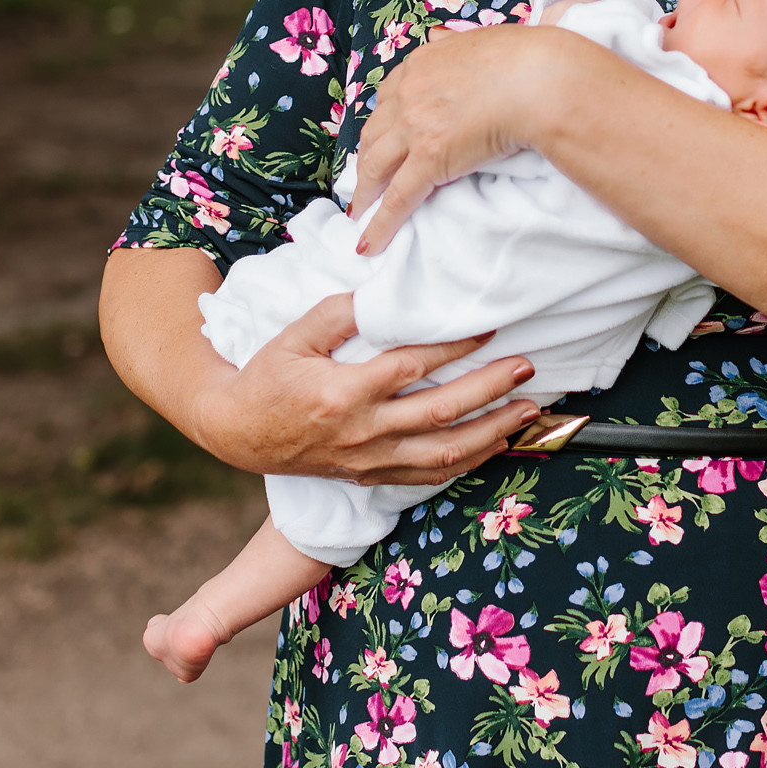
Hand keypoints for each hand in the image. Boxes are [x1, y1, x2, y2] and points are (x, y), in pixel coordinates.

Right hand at [190, 294, 541, 485]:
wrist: (239, 432)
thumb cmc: (268, 376)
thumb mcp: (294, 335)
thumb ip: (338, 313)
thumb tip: (382, 292)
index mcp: (341, 393)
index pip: (409, 368)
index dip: (451, 347)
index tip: (486, 329)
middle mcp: (361, 432)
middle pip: (439, 413)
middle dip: (489, 390)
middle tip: (525, 367)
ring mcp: (369, 459)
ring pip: (443, 452)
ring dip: (492, 432)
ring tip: (528, 410)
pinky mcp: (372, 475)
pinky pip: (429, 475)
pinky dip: (467, 462)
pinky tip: (496, 444)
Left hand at [347, 21, 582, 253]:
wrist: (539, 78)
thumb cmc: (524, 58)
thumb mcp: (480, 40)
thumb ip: (457, 45)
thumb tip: (444, 39)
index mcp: (421, 63)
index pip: (388, 99)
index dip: (381, 125)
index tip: (379, 140)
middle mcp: (408, 92)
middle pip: (374, 134)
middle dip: (365, 159)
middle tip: (362, 180)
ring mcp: (415, 126)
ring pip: (375, 166)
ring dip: (364, 192)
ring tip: (361, 211)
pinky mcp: (430, 159)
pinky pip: (398, 198)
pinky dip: (380, 223)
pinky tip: (369, 243)